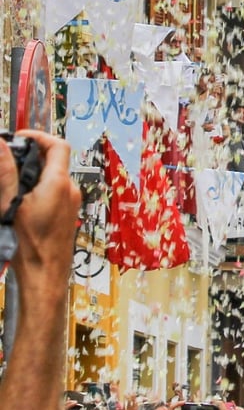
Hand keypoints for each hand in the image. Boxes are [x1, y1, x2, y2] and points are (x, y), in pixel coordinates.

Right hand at [0, 131, 81, 293]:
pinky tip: (20, 198)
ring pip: (54, 175)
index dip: (39, 136)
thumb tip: (1, 146)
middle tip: (8, 159)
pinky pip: (55, 190)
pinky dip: (39, 186)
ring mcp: (71, 201)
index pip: (58, 145)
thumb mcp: (10, 203)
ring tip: (11, 181)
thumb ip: (6, 173)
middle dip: (31, 155)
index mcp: (59, 183)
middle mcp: (70, 189)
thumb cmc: (29, 243)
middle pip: (55, 160)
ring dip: (33, 172)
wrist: (45, 272)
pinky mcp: (68, 211)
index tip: (19, 137)